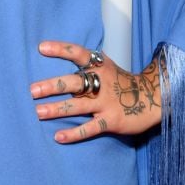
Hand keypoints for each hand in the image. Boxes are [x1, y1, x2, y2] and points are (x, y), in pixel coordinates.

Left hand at [29, 40, 166, 143]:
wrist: (153, 98)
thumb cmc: (121, 82)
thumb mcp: (106, 68)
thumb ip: (86, 67)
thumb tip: (57, 66)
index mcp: (100, 66)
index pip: (78, 53)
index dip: (60, 49)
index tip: (41, 48)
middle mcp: (102, 82)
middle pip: (74, 82)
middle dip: (52, 86)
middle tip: (32, 90)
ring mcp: (106, 102)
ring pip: (77, 106)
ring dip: (56, 109)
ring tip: (38, 113)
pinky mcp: (111, 120)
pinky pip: (89, 128)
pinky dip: (74, 133)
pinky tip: (58, 137)